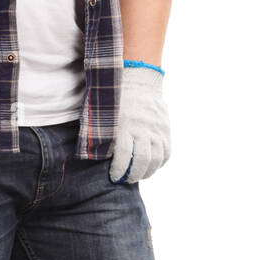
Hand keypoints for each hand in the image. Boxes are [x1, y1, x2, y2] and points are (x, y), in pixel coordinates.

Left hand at [109, 64, 170, 183]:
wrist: (139, 80)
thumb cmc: (115, 98)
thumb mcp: (104, 113)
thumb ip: (101, 133)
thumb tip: (93, 155)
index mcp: (125, 124)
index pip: (124, 155)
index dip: (118, 170)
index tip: (113, 176)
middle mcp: (143, 128)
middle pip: (142, 160)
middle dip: (132, 175)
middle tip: (125, 180)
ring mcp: (156, 129)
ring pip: (156, 159)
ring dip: (147, 172)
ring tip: (137, 176)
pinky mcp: (165, 129)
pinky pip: (166, 152)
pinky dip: (159, 163)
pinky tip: (150, 167)